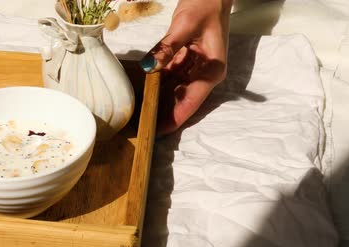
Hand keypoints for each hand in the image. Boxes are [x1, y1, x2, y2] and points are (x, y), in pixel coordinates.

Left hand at [140, 0, 231, 134]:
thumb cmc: (204, 5)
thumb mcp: (185, 25)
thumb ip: (167, 48)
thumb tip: (150, 67)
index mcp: (211, 71)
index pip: (191, 102)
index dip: (174, 118)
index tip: (156, 131)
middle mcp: (204, 74)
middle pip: (181, 101)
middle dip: (161, 113)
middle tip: (138, 126)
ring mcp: (195, 69)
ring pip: (173, 92)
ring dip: (156, 102)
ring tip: (136, 115)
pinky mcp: (185, 62)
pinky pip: (168, 79)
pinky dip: (155, 86)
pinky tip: (140, 94)